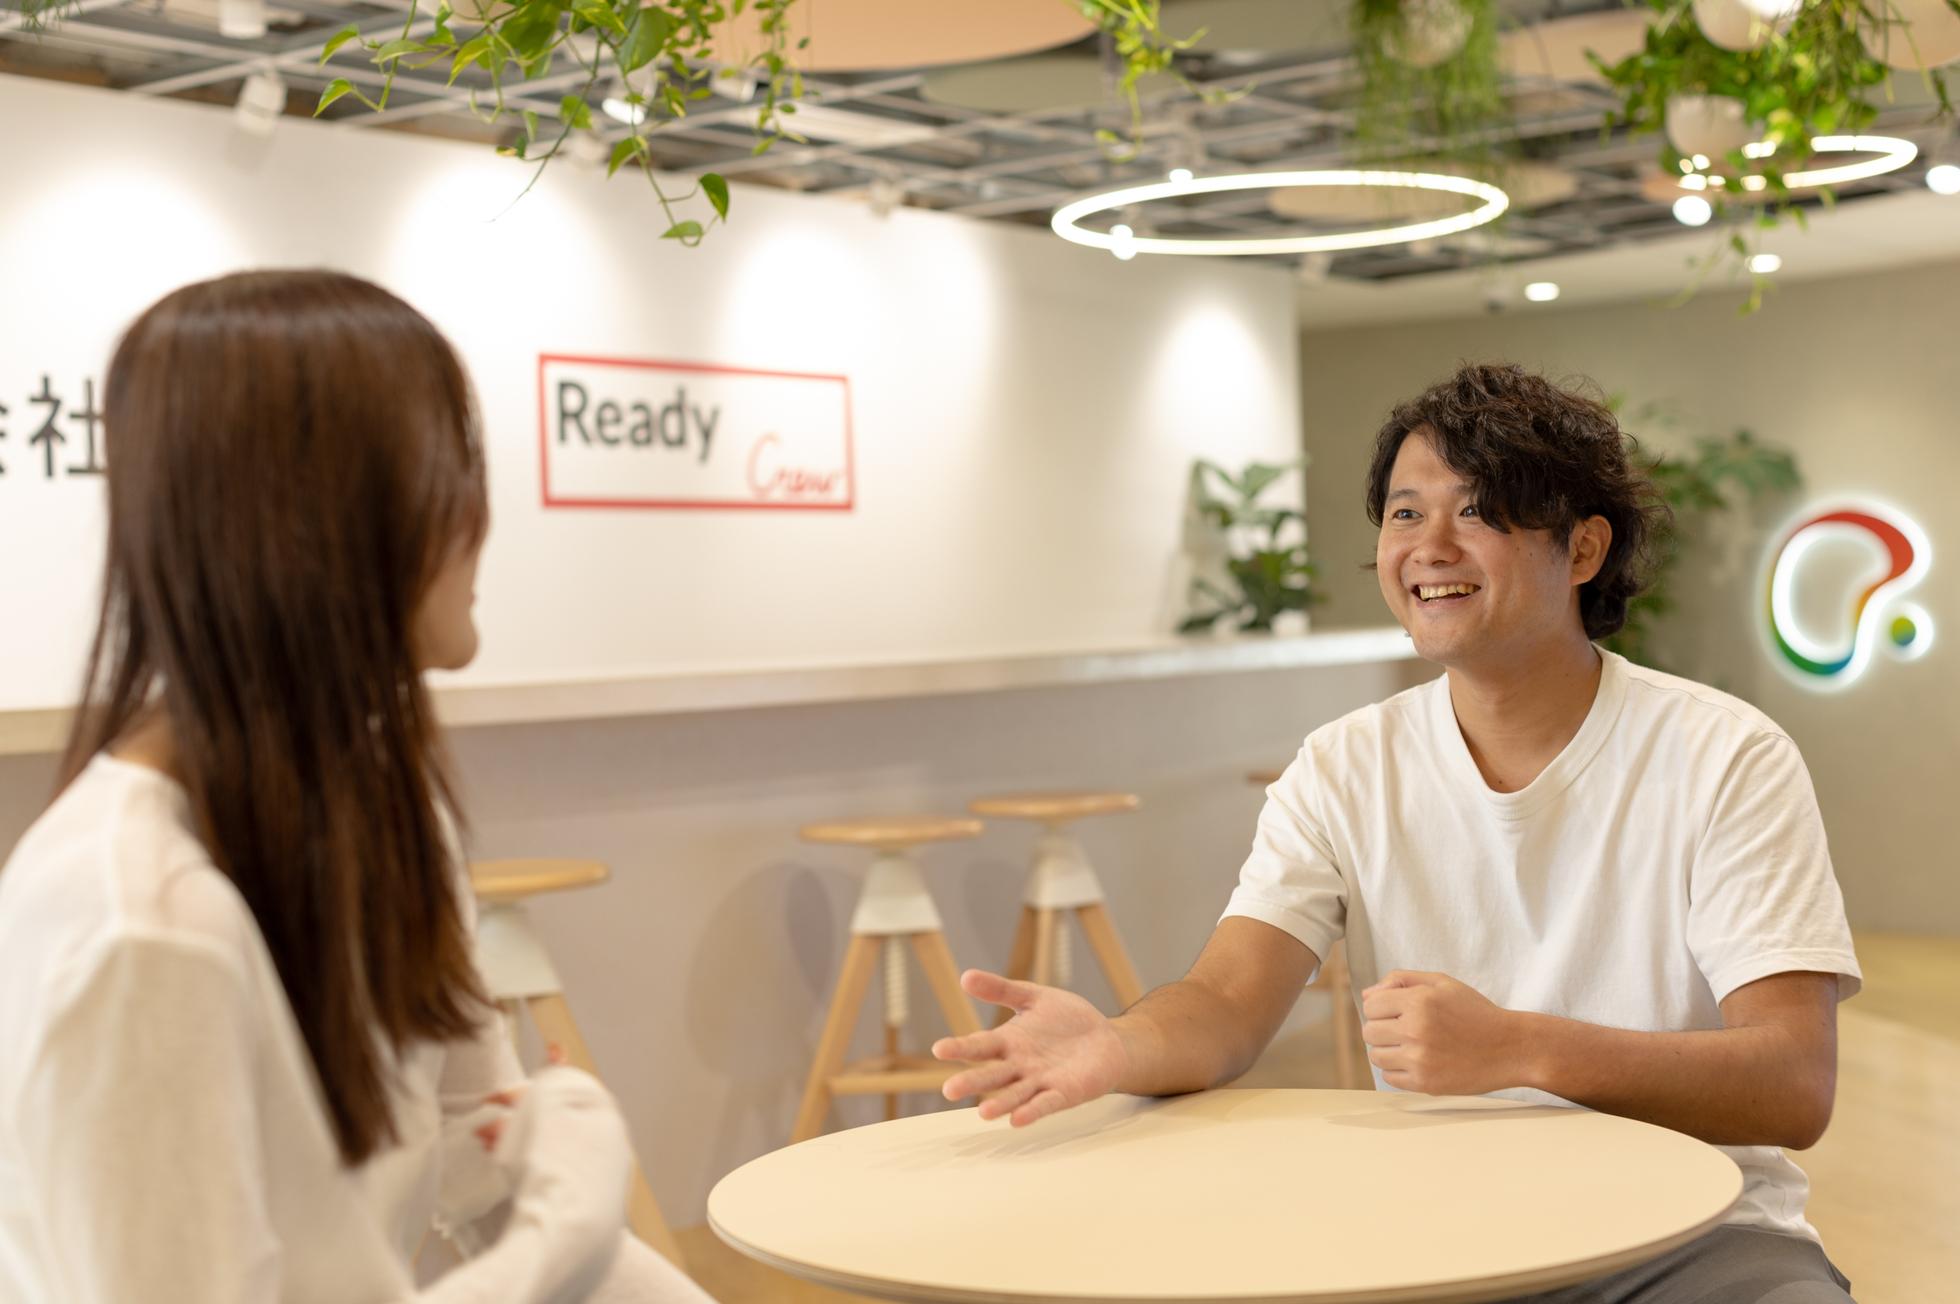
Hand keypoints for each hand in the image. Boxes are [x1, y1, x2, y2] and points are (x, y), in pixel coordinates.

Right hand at [931, 969, 1128, 1126]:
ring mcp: (1040, 1082)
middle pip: (992, 1075)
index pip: (980, 1045)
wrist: (1106, 1039)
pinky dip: (1032, 1111)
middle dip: (972, 1082)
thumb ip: (1001, 990)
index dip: (960, 1047)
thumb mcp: (1034, 996)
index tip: (939, 1049)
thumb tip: (965, 976)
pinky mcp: (1064, 1093)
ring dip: (1000, 1104)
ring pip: (1015, 1095)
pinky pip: (1046, 1103)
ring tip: (983, 1113)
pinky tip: (1017, 1119)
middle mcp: (1019, 1066)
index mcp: (1009, 1041)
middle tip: (949, 1090)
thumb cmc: (1067, 1019)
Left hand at [1360, 970, 1530, 1095]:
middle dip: (1382, 1029)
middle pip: (1369, 1032)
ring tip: (1412, 1047)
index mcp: (1419, 1001)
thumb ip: (1402, 980)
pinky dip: (1398, 1072)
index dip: (1381, 1008)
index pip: (1370, 1006)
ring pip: (1376, 1056)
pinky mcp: (1425, 1083)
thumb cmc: (1475, 1013)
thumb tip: (1367, 995)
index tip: (1398, 1012)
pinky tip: (1419, 1062)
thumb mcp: (1443, 983)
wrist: (1510, 1048)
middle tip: (1405, 1030)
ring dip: (1388, 1051)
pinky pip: (1389, 1079)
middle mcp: (1416, 1029)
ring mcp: (1419, 1059)